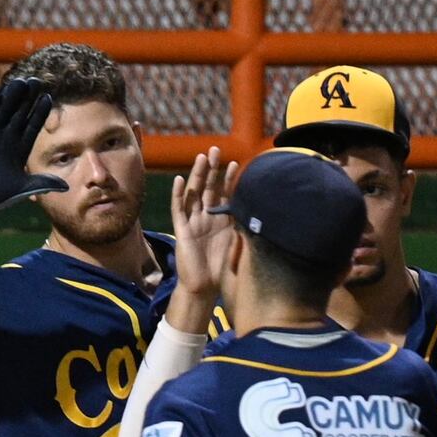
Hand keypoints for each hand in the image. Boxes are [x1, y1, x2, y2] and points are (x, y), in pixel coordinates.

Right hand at [0, 77, 64, 221]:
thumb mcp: (24, 188)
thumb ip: (43, 183)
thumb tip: (66, 187)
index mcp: (20, 146)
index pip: (33, 124)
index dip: (40, 112)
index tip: (47, 97)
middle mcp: (7, 137)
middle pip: (19, 112)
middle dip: (27, 98)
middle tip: (35, 81)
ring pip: (2, 110)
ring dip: (9, 96)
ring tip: (18, 83)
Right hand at [168, 146, 239, 302]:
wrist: (205, 286)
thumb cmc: (223, 269)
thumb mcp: (239, 243)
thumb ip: (244, 227)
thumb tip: (257, 210)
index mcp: (222, 220)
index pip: (224, 193)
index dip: (228, 178)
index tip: (236, 163)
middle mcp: (207, 217)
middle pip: (209, 188)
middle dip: (212, 169)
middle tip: (215, 149)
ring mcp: (193, 222)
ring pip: (194, 193)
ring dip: (197, 176)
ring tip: (201, 157)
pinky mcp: (182, 230)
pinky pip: (179, 210)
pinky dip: (178, 195)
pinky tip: (179, 181)